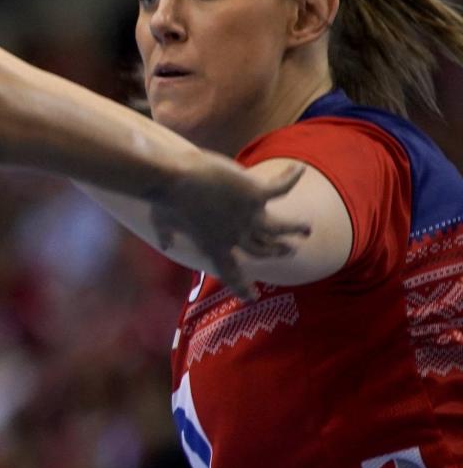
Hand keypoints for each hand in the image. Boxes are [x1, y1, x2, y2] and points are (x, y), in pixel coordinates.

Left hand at [150, 155, 307, 294]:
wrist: (173, 180)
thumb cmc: (164, 201)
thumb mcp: (162, 223)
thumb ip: (167, 236)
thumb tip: (166, 245)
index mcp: (213, 247)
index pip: (230, 273)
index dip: (242, 287)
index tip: (253, 298)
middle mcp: (236, 236)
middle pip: (262, 250)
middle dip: (278, 251)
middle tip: (290, 250)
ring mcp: (248, 216)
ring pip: (279, 227)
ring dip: (294, 228)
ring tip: (306, 228)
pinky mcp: (255, 194)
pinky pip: (281, 188)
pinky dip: (290, 178)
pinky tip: (297, 169)